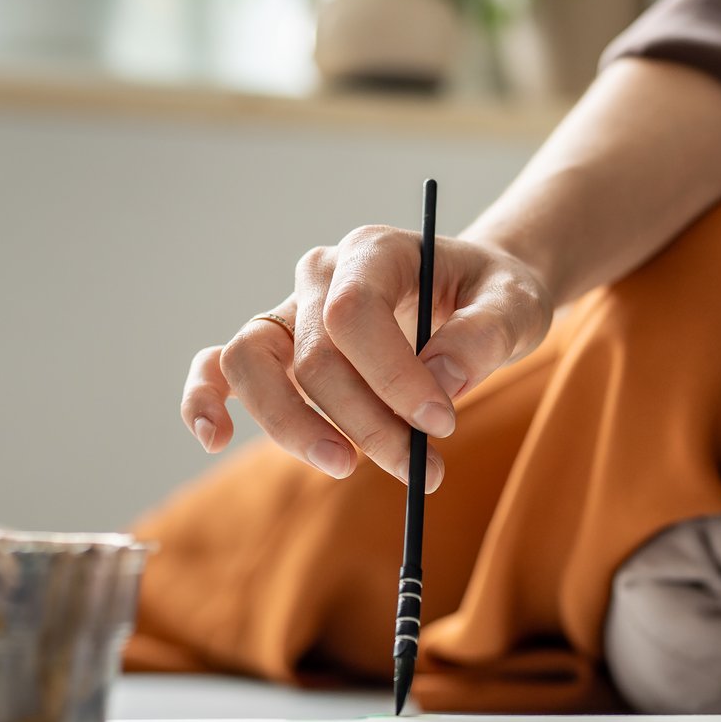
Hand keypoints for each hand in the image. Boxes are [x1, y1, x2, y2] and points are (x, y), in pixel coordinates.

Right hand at [181, 228, 550, 490]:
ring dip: (293, 427)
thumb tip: (439, 384)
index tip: (440, 422)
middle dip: (366, 423)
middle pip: (312, 355)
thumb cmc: (492, 298)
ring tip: (345, 466)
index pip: (352, 311)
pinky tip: (214, 439)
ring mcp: (291, 313)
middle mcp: (320, 275)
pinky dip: (204, 400)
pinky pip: (217, 368)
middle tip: (422, 470)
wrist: (474, 298)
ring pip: (251, 365)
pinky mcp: (277, 352)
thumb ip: (485, 336)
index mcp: (374, 251)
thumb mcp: (516, 306)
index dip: (390, 375)